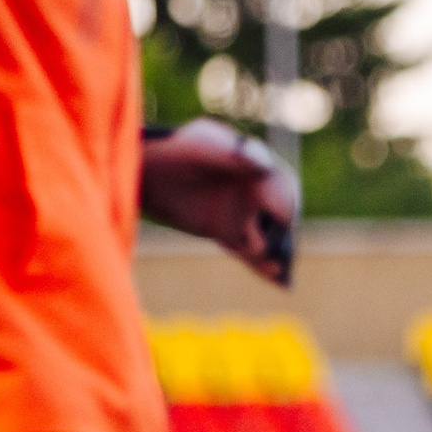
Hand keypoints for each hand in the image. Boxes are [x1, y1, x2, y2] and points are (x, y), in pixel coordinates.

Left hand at [139, 119, 299, 286]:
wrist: (146, 171)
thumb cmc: (174, 151)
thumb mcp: (201, 147)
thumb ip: (229, 153)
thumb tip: (262, 163)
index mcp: (257, 165)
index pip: (283, 186)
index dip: (285, 202)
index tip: (283, 217)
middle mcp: (256, 190)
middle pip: (282, 218)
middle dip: (285, 236)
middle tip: (283, 254)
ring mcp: (243, 213)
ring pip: (269, 239)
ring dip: (279, 256)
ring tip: (281, 274)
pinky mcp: (228, 233)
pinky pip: (251, 253)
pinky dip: (265, 268)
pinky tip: (282, 285)